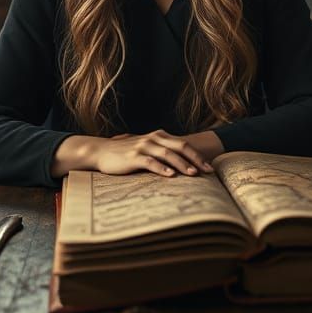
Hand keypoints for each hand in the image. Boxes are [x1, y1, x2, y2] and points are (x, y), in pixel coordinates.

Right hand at [94, 129, 214, 177]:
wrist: (101, 151)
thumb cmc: (126, 154)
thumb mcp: (146, 149)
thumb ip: (162, 153)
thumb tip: (182, 166)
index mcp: (159, 136)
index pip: (184, 144)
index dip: (198, 155)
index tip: (210, 168)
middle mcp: (153, 138)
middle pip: (180, 147)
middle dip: (196, 159)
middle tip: (208, 172)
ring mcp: (143, 146)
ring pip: (167, 154)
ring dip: (182, 164)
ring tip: (193, 174)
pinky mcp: (133, 156)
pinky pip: (150, 162)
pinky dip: (162, 169)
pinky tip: (171, 176)